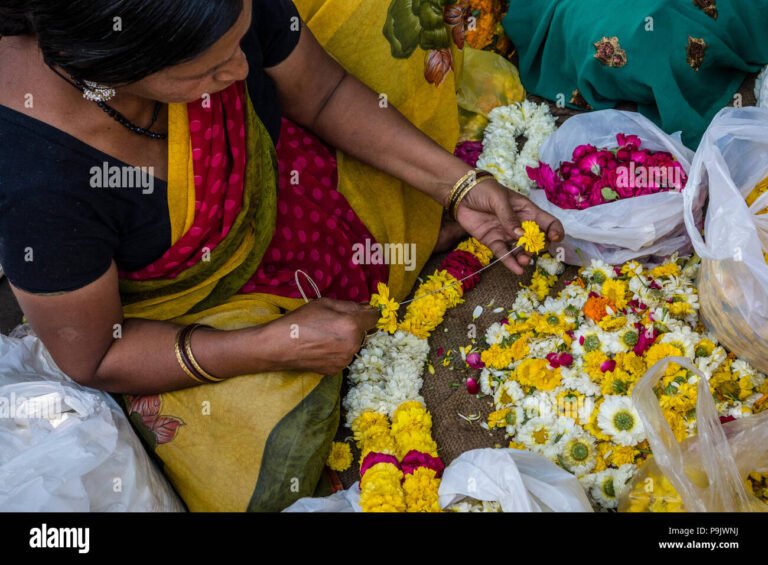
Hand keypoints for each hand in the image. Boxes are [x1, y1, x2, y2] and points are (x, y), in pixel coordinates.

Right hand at [261, 298, 377, 374]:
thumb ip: (349, 305)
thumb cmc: (301, 320)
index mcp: (352, 326)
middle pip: (364, 332)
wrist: (280, 346)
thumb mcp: (325, 303)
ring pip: (354, 345)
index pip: (374, 318)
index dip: (369, 313)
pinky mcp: (337, 370)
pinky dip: (338, 351)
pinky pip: (344, 356)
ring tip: (326, 336)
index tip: (362, 312)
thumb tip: (366, 308)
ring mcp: (345, 360)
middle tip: (334, 323)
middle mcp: (353, 345)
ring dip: (346, 340)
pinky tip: (322, 347)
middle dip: (355, 326)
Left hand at [455, 180, 564, 274]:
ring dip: (524, 257)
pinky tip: (517, 269)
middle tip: (533, 250)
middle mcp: (519, 224)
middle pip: (535, 240)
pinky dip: (510, 262)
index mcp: (527, 211)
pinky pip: (503, 253)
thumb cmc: (484, 190)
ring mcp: (506, 234)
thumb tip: (521, 235)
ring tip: (524, 261)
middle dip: (537, 247)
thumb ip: (509, 217)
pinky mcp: (492, 241)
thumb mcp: (499, 199)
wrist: (461, 193)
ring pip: (519, 249)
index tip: (555, 239)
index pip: (547, 222)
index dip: (554, 230)